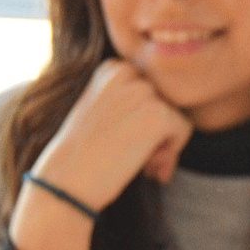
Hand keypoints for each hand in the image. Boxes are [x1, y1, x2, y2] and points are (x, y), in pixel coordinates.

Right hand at [11, 60, 192, 249]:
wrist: (64, 180)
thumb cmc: (84, 153)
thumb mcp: (105, 112)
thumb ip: (134, 102)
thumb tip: (174, 110)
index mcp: (112, 68)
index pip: (151, 87)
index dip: (146, 117)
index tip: (129, 139)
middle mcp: (127, 71)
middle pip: (166, 100)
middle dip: (159, 131)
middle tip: (141, 159)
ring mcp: (143, 91)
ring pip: (177, 115)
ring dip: (165, 143)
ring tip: (143, 165)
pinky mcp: (158, 113)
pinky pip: (184, 130)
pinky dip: (172, 151)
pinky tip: (148, 166)